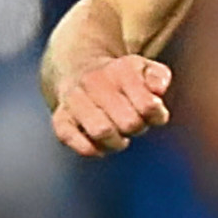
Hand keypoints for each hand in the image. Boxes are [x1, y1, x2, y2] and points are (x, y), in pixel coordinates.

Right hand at [51, 55, 173, 155]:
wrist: (77, 69)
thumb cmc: (121, 77)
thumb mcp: (144, 68)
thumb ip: (158, 76)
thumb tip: (158, 90)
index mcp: (119, 70)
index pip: (148, 106)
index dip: (156, 115)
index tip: (152, 111)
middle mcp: (93, 82)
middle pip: (129, 123)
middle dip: (137, 128)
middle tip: (132, 122)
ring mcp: (74, 100)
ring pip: (102, 132)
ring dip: (117, 142)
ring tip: (117, 134)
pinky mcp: (60, 119)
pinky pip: (73, 140)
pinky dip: (91, 148)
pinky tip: (100, 144)